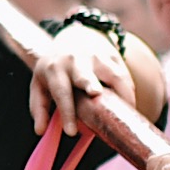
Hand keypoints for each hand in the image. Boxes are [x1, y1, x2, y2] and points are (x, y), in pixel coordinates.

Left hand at [30, 21, 136, 137]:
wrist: (74, 36)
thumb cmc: (56, 67)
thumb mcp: (40, 83)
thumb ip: (39, 107)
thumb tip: (40, 131)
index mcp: (54, 69)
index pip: (60, 92)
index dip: (66, 112)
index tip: (71, 132)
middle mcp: (75, 61)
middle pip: (84, 74)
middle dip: (89, 83)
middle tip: (95, 94)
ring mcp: (96, 57)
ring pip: (113, 75)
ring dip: (121, 93)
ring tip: (127, 114)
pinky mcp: (113, 56)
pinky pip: (124, 76)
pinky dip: (128, 92)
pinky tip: (130, 105)